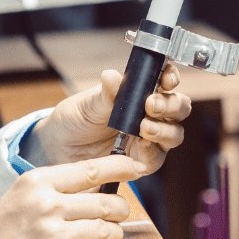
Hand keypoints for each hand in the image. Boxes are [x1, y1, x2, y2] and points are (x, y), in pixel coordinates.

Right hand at [0, 154, 141, 238]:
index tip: (135, 168)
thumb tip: (97, 186)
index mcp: (34, 183)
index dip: (120, 167)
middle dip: (118, 212)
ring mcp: (52, 233)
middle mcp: (45, 204)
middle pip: (106, 202)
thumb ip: (50, 193)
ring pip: (107, 230)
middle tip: (116, 219)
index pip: (90, 168)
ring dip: (111, 238)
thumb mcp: (16, 203)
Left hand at [26, 64, 191, 172]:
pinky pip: (158, 158)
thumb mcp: (87, 104)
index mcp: (140, 92)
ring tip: (143, 128)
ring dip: (165, 129)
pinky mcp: (143, 162)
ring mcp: (149, 139)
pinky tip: (140, 146)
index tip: (166, 80)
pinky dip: (153, 151)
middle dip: (171, 105)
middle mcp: (150, 114)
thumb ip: (105, 94)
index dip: (171, 77)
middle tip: (151, 105)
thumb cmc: (75, 120)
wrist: (58, 150)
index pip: (166, 80)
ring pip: (175, 133)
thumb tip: (112, 76)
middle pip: (179, 107)